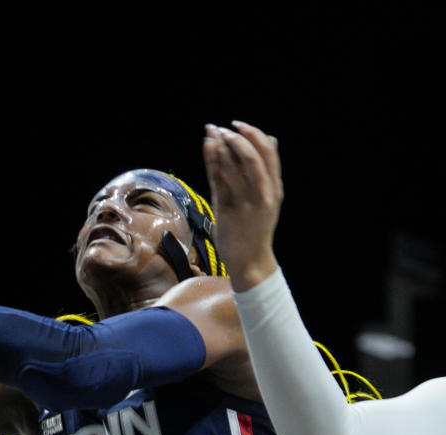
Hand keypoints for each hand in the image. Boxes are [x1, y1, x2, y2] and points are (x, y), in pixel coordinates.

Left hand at [203, 121, 282, 291]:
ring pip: (234, 167)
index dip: (254, 135)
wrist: (249, 260)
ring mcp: (245, 204)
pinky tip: (208, 147)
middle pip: (252, 158)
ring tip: (212, 133)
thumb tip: (271, 139)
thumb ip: (267, 170)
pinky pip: (219, 181)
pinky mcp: (227, 211)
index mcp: (275, 190)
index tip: (238, 125)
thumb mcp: (269, 198)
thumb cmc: (256, 227)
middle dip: (237, 138)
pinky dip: (213, 161)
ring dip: (222, 146)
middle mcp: (263, 195)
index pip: (269, 154)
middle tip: (223, 128)